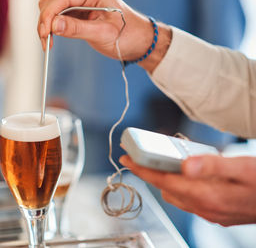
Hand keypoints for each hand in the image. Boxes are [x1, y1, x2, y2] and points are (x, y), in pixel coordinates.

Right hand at [37, 0, 169, 70]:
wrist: (140, 42)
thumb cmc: (128, 35)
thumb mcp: (103, 33)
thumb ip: (77, 28)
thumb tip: (54, 25)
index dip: (49, 15)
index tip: (45, 33)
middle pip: (53, 2)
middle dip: (45, 21)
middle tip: (46, 41)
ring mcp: (81, 4)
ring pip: (53, 10)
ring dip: (47, 25)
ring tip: (48, 43)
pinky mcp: (79, 15)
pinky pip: (59, 18)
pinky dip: (53, 28)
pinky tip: (53, 39)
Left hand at [120, 154, 255, 225]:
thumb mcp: (243, 167)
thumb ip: (213, 165)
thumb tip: (185, 164)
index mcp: (207, 194)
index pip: (164, 180)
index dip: (142, 169)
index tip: (127, 159)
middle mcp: (204, 207)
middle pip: (165, 188)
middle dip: (149, 173)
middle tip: (140, 157)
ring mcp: (210, 213)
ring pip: (175, 196)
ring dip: (164, 180)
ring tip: (161, 162)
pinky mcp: (216, 213)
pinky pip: (188, 201)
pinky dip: (179, 187)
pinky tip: (186, 175)